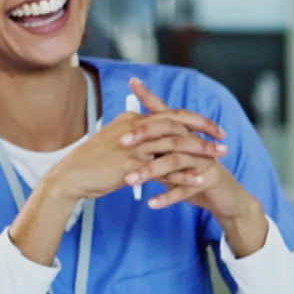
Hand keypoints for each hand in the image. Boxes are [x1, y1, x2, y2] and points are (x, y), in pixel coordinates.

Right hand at [10, 88, 228, 264]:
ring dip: (200, 150)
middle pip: (177, 123)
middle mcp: (134, 128)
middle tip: (223, 139)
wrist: (70, 177)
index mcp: (132, 120)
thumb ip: (137, 139)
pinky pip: (164, 169)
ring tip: (219, 158)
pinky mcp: (131, 165)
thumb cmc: (93, 163)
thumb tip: (155, 140)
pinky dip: (184, 174)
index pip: (170, 113)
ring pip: (174, 143)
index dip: (194, 119)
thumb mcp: (117, 144)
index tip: (213, 127)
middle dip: (204, 130)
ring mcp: (133, 146)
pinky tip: (200, 179)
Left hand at [120, 80, 266, 254]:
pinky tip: (151, 203)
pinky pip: (186, 189)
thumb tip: (128, 140)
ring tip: (129, 180)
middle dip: (145, 136)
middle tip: (121, 142)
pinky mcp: (209, 181)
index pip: (166, 113)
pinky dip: (168, 196)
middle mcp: (196, 143)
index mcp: (186, 135)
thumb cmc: (196, 177)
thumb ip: (156, 151)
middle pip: (169, 133)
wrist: (227, 197)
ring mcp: (204, 161)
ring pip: (175, 161)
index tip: (132, 82)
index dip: (150, 97)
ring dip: (150, 171)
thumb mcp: (174, 162)